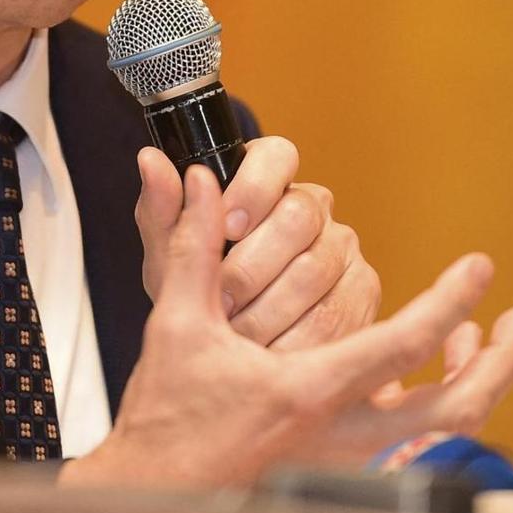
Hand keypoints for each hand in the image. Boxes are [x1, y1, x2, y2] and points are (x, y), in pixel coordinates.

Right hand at [64, 166, 512, 489]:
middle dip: (501, 364)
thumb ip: (191, 246)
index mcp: (309, 393)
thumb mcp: (177, 325)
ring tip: (484, 337)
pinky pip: (411, 438)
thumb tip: (196, 182)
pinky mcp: (342, 471)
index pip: (405, 346)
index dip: (451, 300)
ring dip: (474, 381)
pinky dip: (434, 399)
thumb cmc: (166, 417)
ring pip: (439, 430)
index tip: (479, 267)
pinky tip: (427, 367)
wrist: (154, 490)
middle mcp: (341, 436)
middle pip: (455, 410)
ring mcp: (347, 461)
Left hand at [135, 138, 380, 348]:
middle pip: (298, 217)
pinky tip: (269, 355)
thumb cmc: (194, 289)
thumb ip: (162, 209)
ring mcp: (342, 246)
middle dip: (253, 265)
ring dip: (270, 308)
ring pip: (317, 268)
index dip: (255, 188)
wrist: (223, 350)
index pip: (277, 156)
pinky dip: (298, 340)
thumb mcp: (169, 254)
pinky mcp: (362, 290)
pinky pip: (339, 312)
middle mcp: (312, 205)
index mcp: (266, 178)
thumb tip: (150, 160)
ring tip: (235, 335)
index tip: (227, 226)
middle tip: (219, 302)